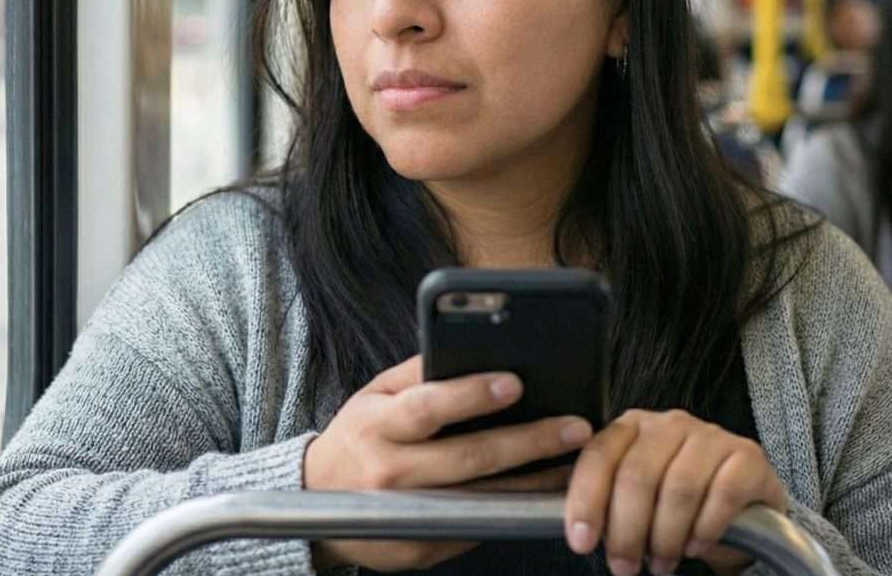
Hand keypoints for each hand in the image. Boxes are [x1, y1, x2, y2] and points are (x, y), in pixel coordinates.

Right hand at [303, 356, 593, 571]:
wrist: (316, 501)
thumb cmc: (359, 436)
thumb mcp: (374, 396)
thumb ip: (418, 372)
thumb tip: (470, 345)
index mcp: (379, 426)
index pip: (428, 407)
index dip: (471, 395)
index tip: (515, 382)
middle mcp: (391, 472)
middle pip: (468, 457)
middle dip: (528, 441)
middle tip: (575, 426)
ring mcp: (407, 515)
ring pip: (483, 497)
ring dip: (535, 480)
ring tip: (576, 459)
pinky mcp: (423, 546)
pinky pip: (478, 524)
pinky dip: (515, 507)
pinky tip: (546, 490)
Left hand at [563, 409, 787, 575]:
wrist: (743, 505)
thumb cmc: (677, 502)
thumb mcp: (637, 498)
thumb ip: (606, 502)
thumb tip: (578, 531)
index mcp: (633, 426)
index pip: (600, 455)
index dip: (586, 500)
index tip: (581, 542)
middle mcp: (670, 423)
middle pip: (638, 476)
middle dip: (627, 531)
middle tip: (624, 567)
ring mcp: (712, 436)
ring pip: (679, 488)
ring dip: (666, 537)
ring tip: (661, 564)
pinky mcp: (747, 456)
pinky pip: (723, 494)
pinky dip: (705, 528)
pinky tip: (695, 546)